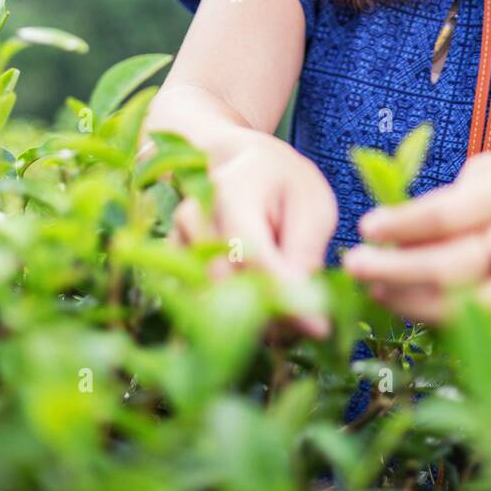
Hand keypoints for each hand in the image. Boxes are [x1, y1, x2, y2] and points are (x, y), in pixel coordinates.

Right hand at [168, 132, 337, 337]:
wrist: (241, 164)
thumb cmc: (285, 184)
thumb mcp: (312, 207)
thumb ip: (306, 255)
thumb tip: (306, 318)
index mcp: (230, 190)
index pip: (252, 256)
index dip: (285, 297)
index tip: (319, 326)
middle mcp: (192, 215)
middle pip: (224, 284)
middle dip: (267, 314)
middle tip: (304, 323)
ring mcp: (176, 240)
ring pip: (208, 301)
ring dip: (249, 319)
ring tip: (285, 313)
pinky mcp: (170, 264)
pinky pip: (199, 305)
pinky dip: (231, 316)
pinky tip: (259, 308)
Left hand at [342, 147, 490, 341]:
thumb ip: (468, 189)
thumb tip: (407, 224)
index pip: (454, 212)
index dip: (404, 225)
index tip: (367, 227)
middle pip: (459, 264)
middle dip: (397, 270)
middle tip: (355, 267)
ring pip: (475, 306)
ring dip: (418, 303)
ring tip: (380, 290)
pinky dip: (458, 327)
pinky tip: (423, 311)